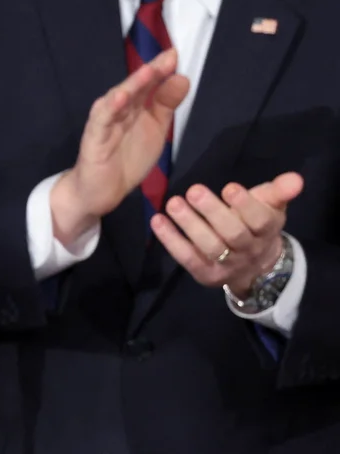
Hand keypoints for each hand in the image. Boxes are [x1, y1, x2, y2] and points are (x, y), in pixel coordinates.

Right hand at [50, 49, 189, 247]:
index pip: (148, 84)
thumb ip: (166, 106)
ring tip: (147, 72)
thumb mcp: (155, 130)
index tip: (175, 55)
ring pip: (117, 99)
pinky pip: (101, 121)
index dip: (161, 70)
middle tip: (167, 59)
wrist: (102, 192)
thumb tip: (182, 78)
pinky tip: (119, 99)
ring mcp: (105, 123)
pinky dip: (109, 109)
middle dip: (150, 72)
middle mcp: (119, 110)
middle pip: (134, 87)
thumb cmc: (126, 160)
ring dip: (131, 85)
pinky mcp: (93, 139)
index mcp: (135, 107)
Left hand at [151, 173, 302, 296]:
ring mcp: (226, 265)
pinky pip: (187, 258)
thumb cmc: (257, 225)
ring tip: (173, 203)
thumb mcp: (271, 206)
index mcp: (267, 230)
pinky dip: (171, 240)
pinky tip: (157, 221)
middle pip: (232, 233)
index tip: (229, 187)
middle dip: (212, 212)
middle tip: (193, 191)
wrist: (254, 266)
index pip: (259, 220)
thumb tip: (295, 180)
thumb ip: (279, 192)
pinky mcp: (205, 274)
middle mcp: (248, 250)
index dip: (246, 205)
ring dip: (189, 225)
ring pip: (208, 247)